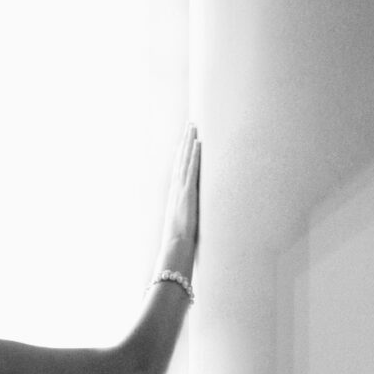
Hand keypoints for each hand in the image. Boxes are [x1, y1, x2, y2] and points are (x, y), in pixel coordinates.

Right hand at [156, 123, 200, 283]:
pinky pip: (192, 169)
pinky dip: (194, 155)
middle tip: (189, 124)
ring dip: (189, 142)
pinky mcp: (188, 193)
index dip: (181, 155)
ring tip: (193, 126)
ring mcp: (181, 190)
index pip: (179, 171)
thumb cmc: (179, 243)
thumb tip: (192, 225)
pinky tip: (198, 143)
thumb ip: (187, 221)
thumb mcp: (184, 228)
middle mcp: (175, 190)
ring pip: (185, 161)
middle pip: (180, 160)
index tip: (184, 141)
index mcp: (175, 197)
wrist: (175, 248)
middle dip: (184, 142)